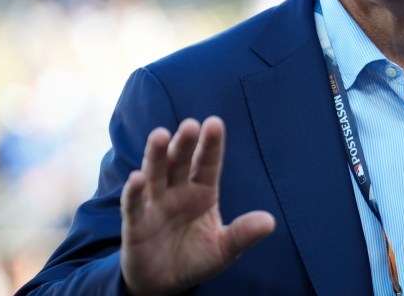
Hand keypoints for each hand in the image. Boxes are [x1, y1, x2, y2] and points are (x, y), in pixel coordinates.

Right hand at [120, 116, 275, 294]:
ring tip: (159, 135)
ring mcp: (155, 204)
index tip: (215, 123)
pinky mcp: (135, 224)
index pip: (208, 163)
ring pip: (156, 174)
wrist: (164, 284)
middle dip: (184, 143)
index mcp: (202, 192)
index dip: (211, 144)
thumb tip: (270, 222)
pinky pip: (134, 204)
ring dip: (156, 155)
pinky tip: (137, 178)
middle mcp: (178, 191)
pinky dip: (134, 191)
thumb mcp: (224, 249)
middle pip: (180, 162)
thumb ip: (242, 234)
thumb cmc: (196, 258)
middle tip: (190, 125)